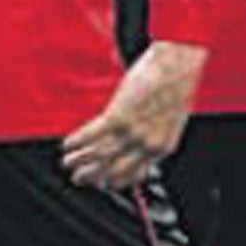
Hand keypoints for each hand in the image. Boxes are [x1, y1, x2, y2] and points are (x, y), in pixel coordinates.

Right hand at [62, 42, 207, 188]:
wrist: (178, 64)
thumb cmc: (178, 82)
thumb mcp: (172, 116)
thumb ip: (156, 130)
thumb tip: (139, 133)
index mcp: (163, 147)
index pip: (136, 175)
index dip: (116, 181)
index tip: (104, 181)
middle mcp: (147, 146)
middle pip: (113, 171)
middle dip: (93, 177)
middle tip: (80, 178)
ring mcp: (133, 133)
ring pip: (99, 156)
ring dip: (79, 161)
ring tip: (67, 162)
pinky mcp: (118, 117)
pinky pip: (91, 135)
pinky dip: (76, 142)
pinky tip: (68, 144)